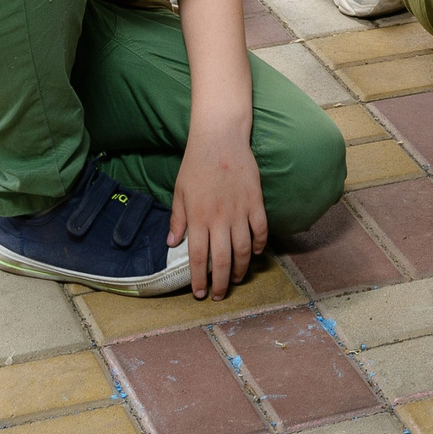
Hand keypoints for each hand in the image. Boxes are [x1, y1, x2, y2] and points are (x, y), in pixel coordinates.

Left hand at [168, 122, 266, 298]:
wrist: (219, 138)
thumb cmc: (195, 163)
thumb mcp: (179, 191)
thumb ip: (177, 219)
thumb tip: (171, 244)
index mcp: (198, 218)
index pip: (198, 258)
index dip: (199, 279)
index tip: (199, 293)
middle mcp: (219, 219)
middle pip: (222, 261)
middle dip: (221, 284)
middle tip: (220, 295)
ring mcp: (239, 211)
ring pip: (243, 250)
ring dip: (241, 269)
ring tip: (237, 278)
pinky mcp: (255, 202)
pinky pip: (261, 231)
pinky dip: (259, 246)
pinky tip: (255, 253)